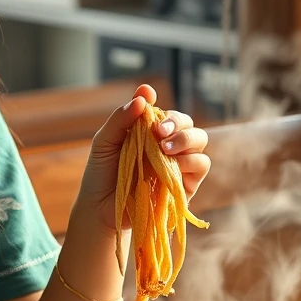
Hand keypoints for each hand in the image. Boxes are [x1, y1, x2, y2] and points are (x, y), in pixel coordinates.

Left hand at [78, 84, 210, 232]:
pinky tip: (172, 164)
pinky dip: (190, 161)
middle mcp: (169, 147)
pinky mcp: (185, 185)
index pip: (170, 116)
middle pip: (189, 126)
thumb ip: (121, 117)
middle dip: (179, 125)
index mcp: (153, 134)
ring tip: (164, 149)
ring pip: (200, 143)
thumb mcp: (105, 141)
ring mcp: (178, 166)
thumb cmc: (101, 172)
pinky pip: (200, 166)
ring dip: (185, 140)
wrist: (99, 206)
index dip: (167, 114)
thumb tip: (144, 94)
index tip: (154, 119)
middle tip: (160, 132)